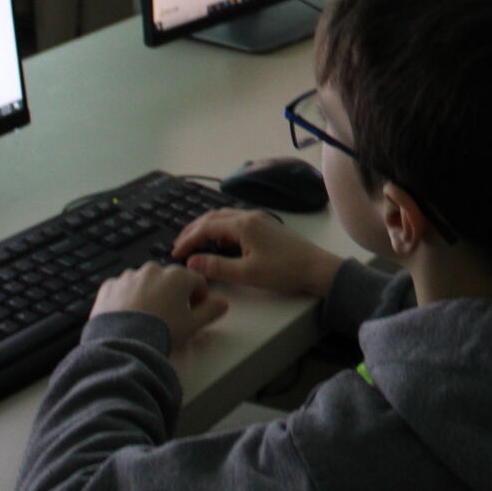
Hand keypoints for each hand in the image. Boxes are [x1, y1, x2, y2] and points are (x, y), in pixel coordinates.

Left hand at [90, 263, 228, 350]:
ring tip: (147, 318)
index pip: (196, 281)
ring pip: (144, 282)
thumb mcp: (193, 325)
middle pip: (169, 280)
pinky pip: (122, 289)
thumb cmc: (160, 332)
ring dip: (148, 294)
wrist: (123, 343)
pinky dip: (126, 298)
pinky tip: (128, 316)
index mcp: (177, 276)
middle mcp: (153, 270)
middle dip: (172, 294)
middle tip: (170, 316)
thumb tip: (222, 304)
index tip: (194, 310)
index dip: (198, 297)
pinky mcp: (110, 286)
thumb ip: (211, 311)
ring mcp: (129, 277)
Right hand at [171, 208, 341, 297]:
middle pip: (213, 217)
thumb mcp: (246, 273)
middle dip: (193, 230)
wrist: (316, 268)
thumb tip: (191, 263)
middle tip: (179, 245)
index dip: (188, 240)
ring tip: (195, 244)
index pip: (206, 227)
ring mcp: (260, 219)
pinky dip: (222, 230)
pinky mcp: (266, 227)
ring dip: (207, 228)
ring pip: (225, 218)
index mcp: (243, 225)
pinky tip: (220, 244)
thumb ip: (217, 267)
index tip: (175, 254)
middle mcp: (250, 216)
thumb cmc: (284, 271)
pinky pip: (237, 222)